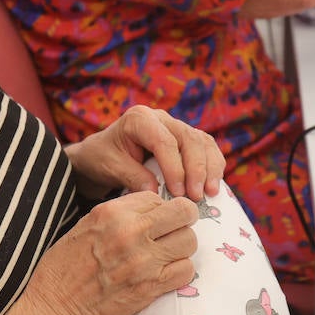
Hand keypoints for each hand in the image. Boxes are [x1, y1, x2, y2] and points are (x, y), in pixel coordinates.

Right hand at [26, 192, 199, 314]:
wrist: (54, 309)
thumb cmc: (64, 269)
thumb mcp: (85, 226)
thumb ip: (118, 215)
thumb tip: (149, 210)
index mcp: (111, 212)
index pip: (156, 197)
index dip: (158, 209)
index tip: (154, 221)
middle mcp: (130, 231)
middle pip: (183, 213)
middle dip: (181, 221)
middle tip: (172, 233)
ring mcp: (143, 260)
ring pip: (189, 241)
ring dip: (181, 248)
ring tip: (166, 256)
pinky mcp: (151, 287)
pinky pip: (186, 270)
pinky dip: (180, 272)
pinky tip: (165, 275)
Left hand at [64, 104, 224, 200]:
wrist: (101, 154)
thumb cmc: (102, 158)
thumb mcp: (110, 167)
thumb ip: (132, 177)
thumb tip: (156, 192)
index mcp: (139, 119)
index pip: (164, 142)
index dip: (175, 168)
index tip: (178, 194)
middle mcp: (161, 118)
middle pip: (189, 139)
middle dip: (196, 169)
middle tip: (196, 196)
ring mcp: (175, 126)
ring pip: (202, 142)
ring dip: (210, 168)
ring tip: (211, 193)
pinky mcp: (185, 139)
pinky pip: (206, 148)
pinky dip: (213, 165)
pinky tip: (213, 186)